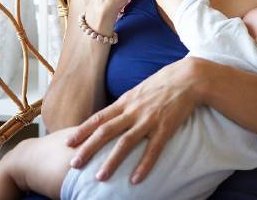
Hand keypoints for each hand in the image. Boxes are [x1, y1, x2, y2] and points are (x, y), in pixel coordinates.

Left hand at [65, 57, 205, 182]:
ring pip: (125, 143)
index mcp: (126, 101)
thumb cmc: (165, 82)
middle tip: (74, 164)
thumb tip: (114, 115)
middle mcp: (133, 111)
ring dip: (111, 161)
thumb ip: (127, 103)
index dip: (82, 130)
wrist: (189, 77)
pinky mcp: (165, 127)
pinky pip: (153, 149)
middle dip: (88, 148)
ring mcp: (148, 119)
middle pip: (105, 131)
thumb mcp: (140, 89)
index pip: (99, 117)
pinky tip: (136, 180)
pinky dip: (144, 165)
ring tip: (99, 178)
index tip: (68, 142)